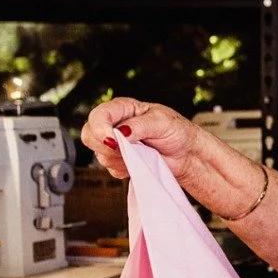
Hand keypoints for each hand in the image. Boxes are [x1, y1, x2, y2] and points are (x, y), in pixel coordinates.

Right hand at [80, 98, 198, 180]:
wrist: (187, 153)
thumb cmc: (177, 131)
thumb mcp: (161, 122)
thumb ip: (139, 125)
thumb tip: (120, 132)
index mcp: (122, 108)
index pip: (98, 116)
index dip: (100, 129)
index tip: (114, 141)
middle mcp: (114, 125)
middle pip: (90, 136)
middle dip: (108, 147)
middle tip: (130, 149)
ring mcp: (115, 144)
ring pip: (100, 156)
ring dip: (121, 159)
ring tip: (143, 153)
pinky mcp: (119, 161)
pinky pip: (111, 169)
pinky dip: (125, 169)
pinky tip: (140, 162)